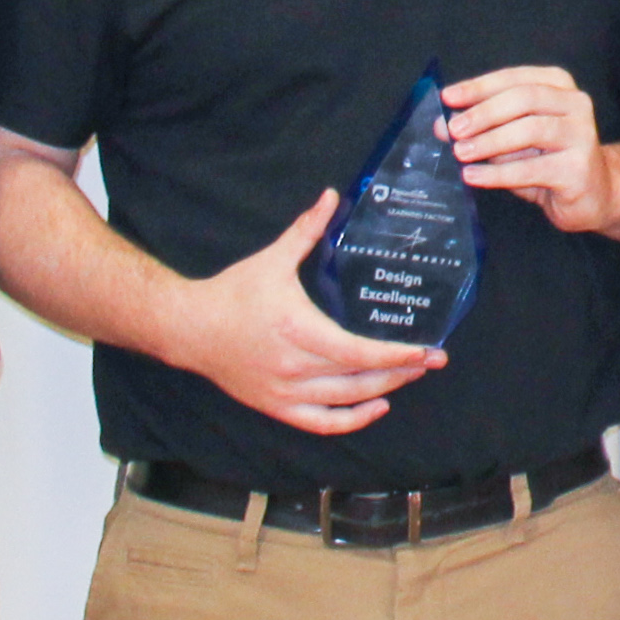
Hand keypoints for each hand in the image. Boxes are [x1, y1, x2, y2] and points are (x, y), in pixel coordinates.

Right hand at [161, 189, 447, 434]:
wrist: (188, 329)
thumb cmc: (232, 293)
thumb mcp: (272, 259)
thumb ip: (306, 230)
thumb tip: (331, 195)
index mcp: (296, 329)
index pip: (356, 351)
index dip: (394, 355)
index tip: (425, 351)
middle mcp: (293, 366)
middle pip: (358, 377)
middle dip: (400, 371)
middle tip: (432, 361)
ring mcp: (283, 391)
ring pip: (344, 401)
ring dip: (383, 391)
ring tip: (410, 377)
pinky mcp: (275, 406)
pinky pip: (320, 424)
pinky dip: (351, 420)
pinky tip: (376, 407)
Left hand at [443, 64, 619, 226]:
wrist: (593, 195)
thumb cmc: (548, 161)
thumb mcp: (512, 140)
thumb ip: (483, 129)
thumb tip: (442, 126)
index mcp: (558, 86)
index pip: (514, 78)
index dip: (479, 86)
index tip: (448, 98)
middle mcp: (576, 104)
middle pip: (524, 98)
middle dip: (484, 112)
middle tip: (454, 129)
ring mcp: (582, 135)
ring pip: (531, 129)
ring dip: (490, 141)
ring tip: (461, 153)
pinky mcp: (579, 168)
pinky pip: (532, 168)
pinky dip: (498, 173)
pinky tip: (474, 176)